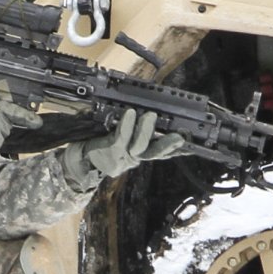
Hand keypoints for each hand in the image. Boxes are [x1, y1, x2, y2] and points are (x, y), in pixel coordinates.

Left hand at [62, 109, 184, 182]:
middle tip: (180, 136)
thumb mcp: (126, 144)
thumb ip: (143, 137)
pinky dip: (127, 125)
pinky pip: (120, 137)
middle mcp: (134, 158)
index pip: (164, 155)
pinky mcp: (110, 149)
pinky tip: (130, 114)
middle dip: (168, 145)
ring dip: (146, 131)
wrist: (81, 159)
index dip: (178, 151)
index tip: (191, 145)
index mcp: (141, 156)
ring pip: (139, 145)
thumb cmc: (105, 147)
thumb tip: (157, 119)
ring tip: (152, 116)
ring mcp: (122, 156)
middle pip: (155, 154)